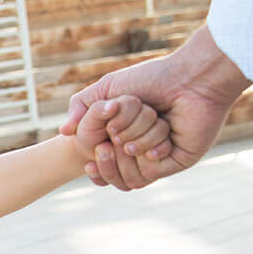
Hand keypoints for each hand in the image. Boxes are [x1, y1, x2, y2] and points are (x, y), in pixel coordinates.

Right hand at [60, 25, 250, 190]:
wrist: (188, 78)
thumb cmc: (151, 79)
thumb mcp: (106, 89)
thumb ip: (81, 106)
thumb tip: (64, 132)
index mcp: (124, 138)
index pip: (104, 167)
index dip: (95, 168)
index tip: (89, 161)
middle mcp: (141, 151)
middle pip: (114, 176)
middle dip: (110, 157)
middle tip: (110, 141)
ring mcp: (159, 158)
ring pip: (133, 176)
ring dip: (134, 147)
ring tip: (139, 132)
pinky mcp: (178, 161)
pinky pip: (152, 172)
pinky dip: (151, 151)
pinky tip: (164, 133)